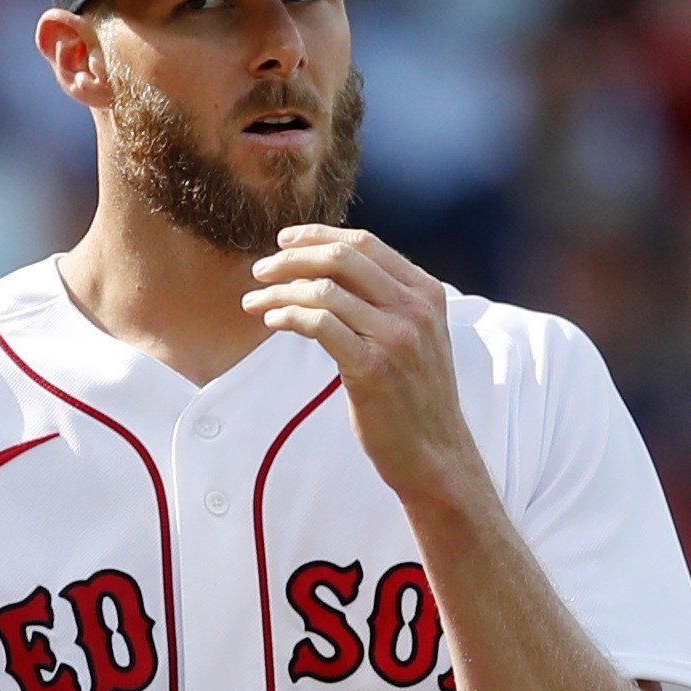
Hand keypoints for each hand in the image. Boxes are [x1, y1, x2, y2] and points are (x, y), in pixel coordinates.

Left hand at [244, 227, 483, 509]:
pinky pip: (319, 324)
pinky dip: (288, 316)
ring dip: (279, 291)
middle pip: (342, 259)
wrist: (436, 455)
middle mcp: (414, 308)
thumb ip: (387, 302)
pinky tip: (272, 321)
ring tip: (254, 302)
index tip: (285, 242)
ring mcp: (395, 337)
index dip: (318, 236)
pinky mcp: (372, 368)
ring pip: (324, 290)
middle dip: (292, 258)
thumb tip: (333, 273)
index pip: (364, 243)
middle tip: (261, 270)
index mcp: (426, 292)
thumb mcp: (417, 337)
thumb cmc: (416, 399)